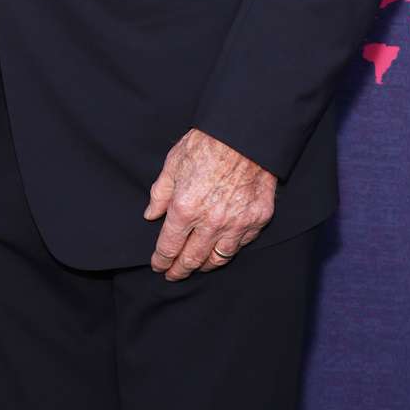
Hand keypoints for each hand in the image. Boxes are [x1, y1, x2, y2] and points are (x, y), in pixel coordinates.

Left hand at [144, 128, 276, 280]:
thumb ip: (160, 194)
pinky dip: (229, 249)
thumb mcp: (173, 164)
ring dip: (204, 265)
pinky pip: (241, 244)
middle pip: (192, 259)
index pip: (169, 247)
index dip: (161, 260)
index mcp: (185, 209)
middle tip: (173, 274)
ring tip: (196, 266)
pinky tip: (221, 249)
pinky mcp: (257, 219)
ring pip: (218, 258)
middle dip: (180, 270)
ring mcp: (237, 224)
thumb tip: (151, 215)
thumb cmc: (206, 144)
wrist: (244, 134)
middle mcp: (211, 222)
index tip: (158, 265)